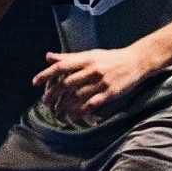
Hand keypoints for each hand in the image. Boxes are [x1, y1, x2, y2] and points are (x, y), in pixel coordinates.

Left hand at [31, 48, 146, 121]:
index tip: (35, 83)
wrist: (137, 61)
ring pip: (77, 96)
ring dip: (64, 106)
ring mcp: (101, 82)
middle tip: (44, 102)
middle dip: (53, 94)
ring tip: (56, 112)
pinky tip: (73, 116)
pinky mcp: (110, 93)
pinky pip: (92, 104)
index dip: (46, 75)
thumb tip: (48, 57)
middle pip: (66, 83)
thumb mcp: (90, 54)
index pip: (61, 67)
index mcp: (86, 58)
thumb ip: (69, 57)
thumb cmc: (111, 58)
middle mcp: (92, 69)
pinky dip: (81, 111)